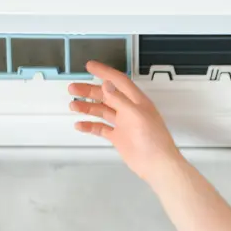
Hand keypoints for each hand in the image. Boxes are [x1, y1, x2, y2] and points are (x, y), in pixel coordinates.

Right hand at [68, 60, 180, 184]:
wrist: (157, 165)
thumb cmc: (154, 140)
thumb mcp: (136, 115)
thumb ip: (120, 100)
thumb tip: (107, 85)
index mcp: (136, 101)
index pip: (118, 81)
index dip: (104, 72)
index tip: (90, 66)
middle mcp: (129, 110)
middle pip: (106, 95)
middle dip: (89, 90)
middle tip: (73, 88)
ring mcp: (124, 124)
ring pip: (102, 111)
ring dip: (87, 107)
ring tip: (73, 106)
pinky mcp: (119, 137)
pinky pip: (101, 128)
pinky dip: (90, 125)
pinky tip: (80, 125)